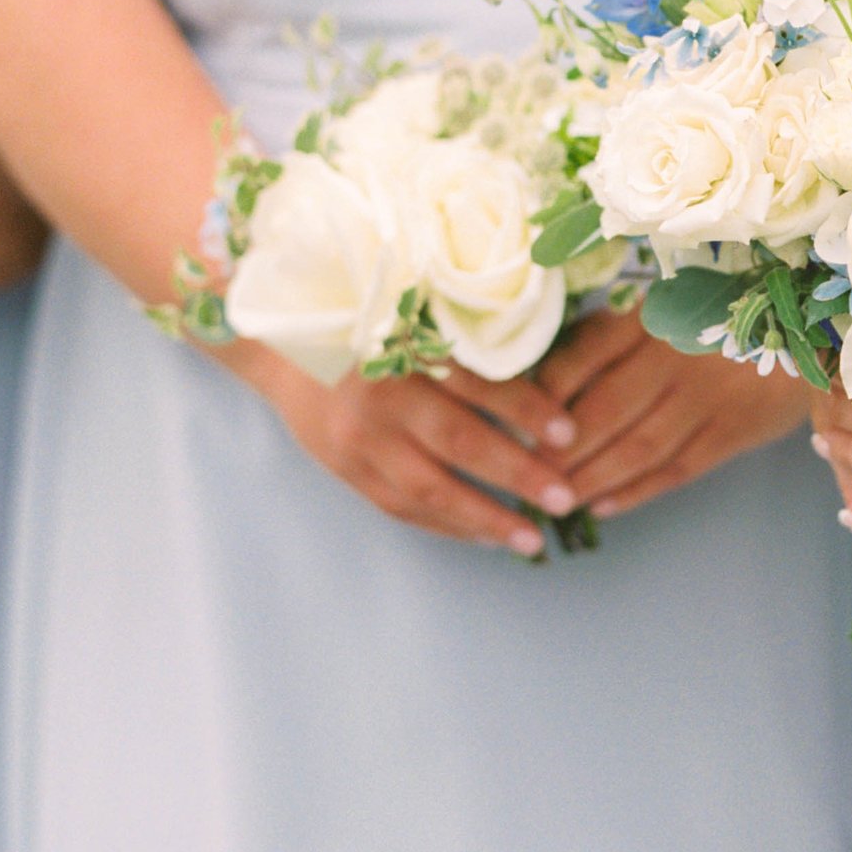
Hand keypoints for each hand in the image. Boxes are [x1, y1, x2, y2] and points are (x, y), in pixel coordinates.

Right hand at [257, 352, 580, 554]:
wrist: (283, 345)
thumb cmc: (369, 320)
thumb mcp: (416, 313)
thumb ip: (468, 341)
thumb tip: (547, 368)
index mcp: (407, 346)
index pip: (478, 382)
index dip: (527, 408)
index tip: (569, 433)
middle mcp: (381, 394)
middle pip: (460, 441)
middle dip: (518, 475)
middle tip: (565, 498)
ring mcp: (358, 438)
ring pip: (430, 488)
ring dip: (486, 517)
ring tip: (532, 537)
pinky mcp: (345, 468)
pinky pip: (401, 507)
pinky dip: (446, 525)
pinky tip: (485, 536)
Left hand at [533, 307, 811, 520]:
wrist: (807, 330)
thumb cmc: (717, 318)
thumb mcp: (662, 305)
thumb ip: (607, 335)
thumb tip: (535, 377)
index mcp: (650, 315)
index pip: (582, 356)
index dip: (540, 397)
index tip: (507, 425)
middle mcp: (676, 354)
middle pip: (604, 410)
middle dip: (557, 452)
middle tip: (520, 478)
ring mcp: (708, 395)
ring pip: (637, 447)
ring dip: (590, 479)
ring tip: (553, 501)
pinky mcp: (734, 431)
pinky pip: (676, 468)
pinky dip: (636, 491)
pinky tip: (602, 507)